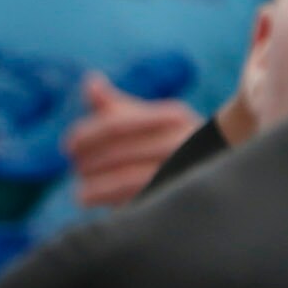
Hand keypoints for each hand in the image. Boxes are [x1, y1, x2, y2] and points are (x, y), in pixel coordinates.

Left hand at [59, 73, 205, 210]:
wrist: (219, 166)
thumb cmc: (171, 139)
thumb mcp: (148, 117)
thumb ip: (116, 105)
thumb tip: (89, 81)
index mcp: (172, 116)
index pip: (118, 125)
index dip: (88, 135)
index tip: (68, 146)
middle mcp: (182, 141)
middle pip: (123, 152)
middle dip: (92, 163)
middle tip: (76, 170)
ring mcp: (184, 170)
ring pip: (130, 179)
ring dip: (99, 187)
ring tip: (80, 194)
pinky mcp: (181, 196)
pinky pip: (141, 201)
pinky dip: (115, 204)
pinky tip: (99, 205)